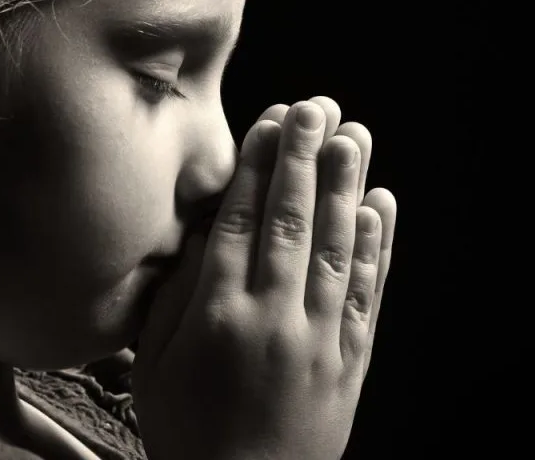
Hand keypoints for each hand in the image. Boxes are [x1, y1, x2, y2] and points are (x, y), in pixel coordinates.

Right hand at [133, 99, 396, 459]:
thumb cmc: (188, 430)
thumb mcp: (155, 366)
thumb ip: (177, 296)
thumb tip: (204, 233)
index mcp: (218, 316)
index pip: (243, 222)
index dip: (260, 166)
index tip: (273, 120)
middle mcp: (274, 319)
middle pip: (293, 222)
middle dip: (305, 158)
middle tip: (317, 107)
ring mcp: (319, 340)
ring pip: (336, 248)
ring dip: (347, 188)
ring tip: (354, 137)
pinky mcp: (351, 361)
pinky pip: (367, 293)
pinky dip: (375, 247)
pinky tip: (379, 206)